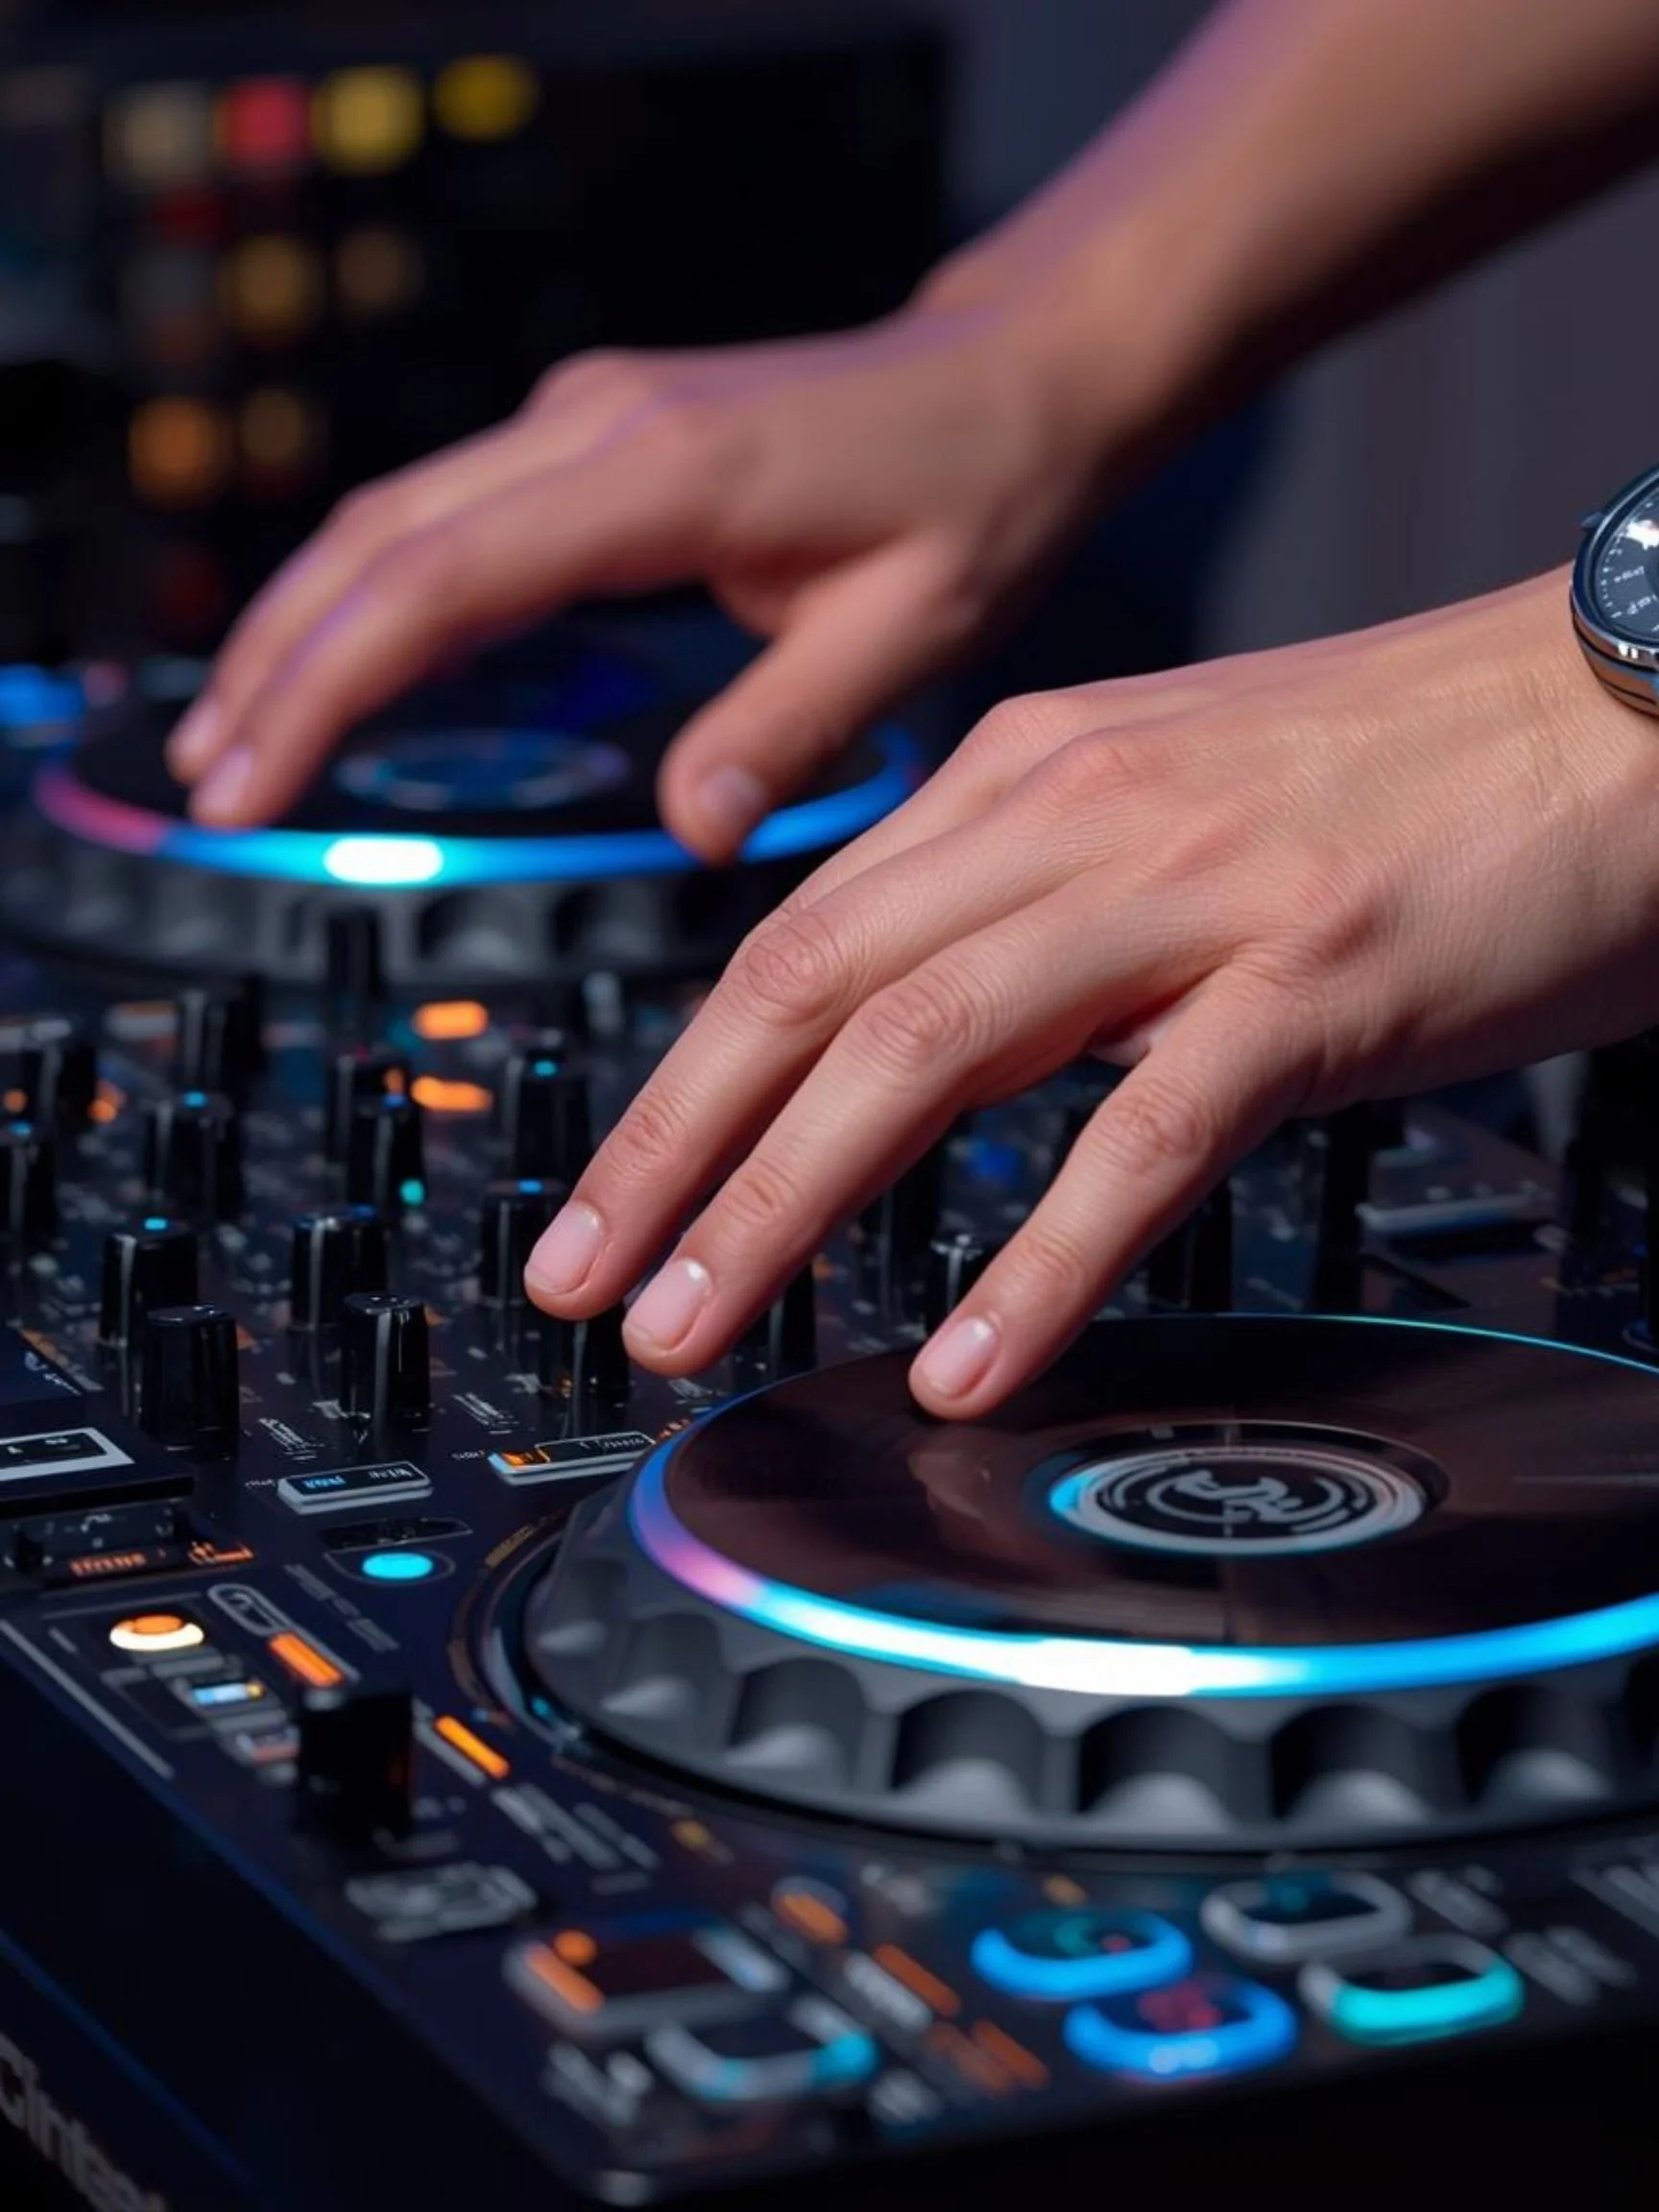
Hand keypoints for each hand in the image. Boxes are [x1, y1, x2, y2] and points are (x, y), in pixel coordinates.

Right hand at [165, 294, 1129, 858]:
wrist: (1006, 382)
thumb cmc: (972, 497)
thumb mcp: (907, 635)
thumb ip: (783, 732)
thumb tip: (690, 833)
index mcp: (658, 477)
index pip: (438, 584)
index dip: (327, 686)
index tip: (255, 784)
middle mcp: (594, 426)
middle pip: (377, 542)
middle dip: (278, 665)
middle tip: (210, 790)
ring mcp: (583, 420)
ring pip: (391, 519)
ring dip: (303, 625)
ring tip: (233, 739)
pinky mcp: (591, 437)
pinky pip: (445, 515)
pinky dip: (371, 593)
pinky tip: (337, 665)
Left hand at [523, 568, 1658, 1414]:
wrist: (1621, 699)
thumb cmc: (1403, 774)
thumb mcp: (1165, 809)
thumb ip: (1024, 908)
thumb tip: (901, 1038)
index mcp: (1027, 774)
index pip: (795, 939)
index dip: (674, 1086)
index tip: (599, 1199)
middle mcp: (1077, 814)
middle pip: (810, 990)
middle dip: (671, 1153)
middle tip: (582, 1288)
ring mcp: (1194, 893)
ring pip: (925, 1049)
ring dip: (785, 1204)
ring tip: (696, 1330)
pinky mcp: (1316, 979)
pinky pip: (1146, 1135)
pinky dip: (1042, 1257)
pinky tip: (967, 1356)